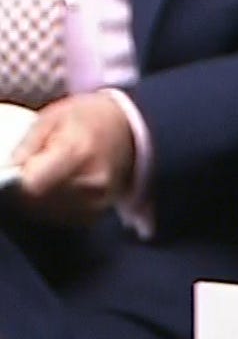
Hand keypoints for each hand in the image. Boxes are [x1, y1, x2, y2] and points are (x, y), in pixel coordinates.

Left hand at [9, 91, 135, 223]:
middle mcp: (91, 183)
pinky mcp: (101, 211)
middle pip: (41, 202)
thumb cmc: (85, 118)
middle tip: (27, 174)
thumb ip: (28, 145)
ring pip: (52, 214)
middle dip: (26, 192)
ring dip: (39, 202)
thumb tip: (9, 169)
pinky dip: (54, 209)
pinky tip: (55, 192)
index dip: (17, 181)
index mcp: (76, 154)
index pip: (34, 186)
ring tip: (41, 182)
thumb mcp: (50, 118)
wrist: (126, 130)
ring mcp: (99, 201)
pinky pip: (66, 219)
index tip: (15, 172)